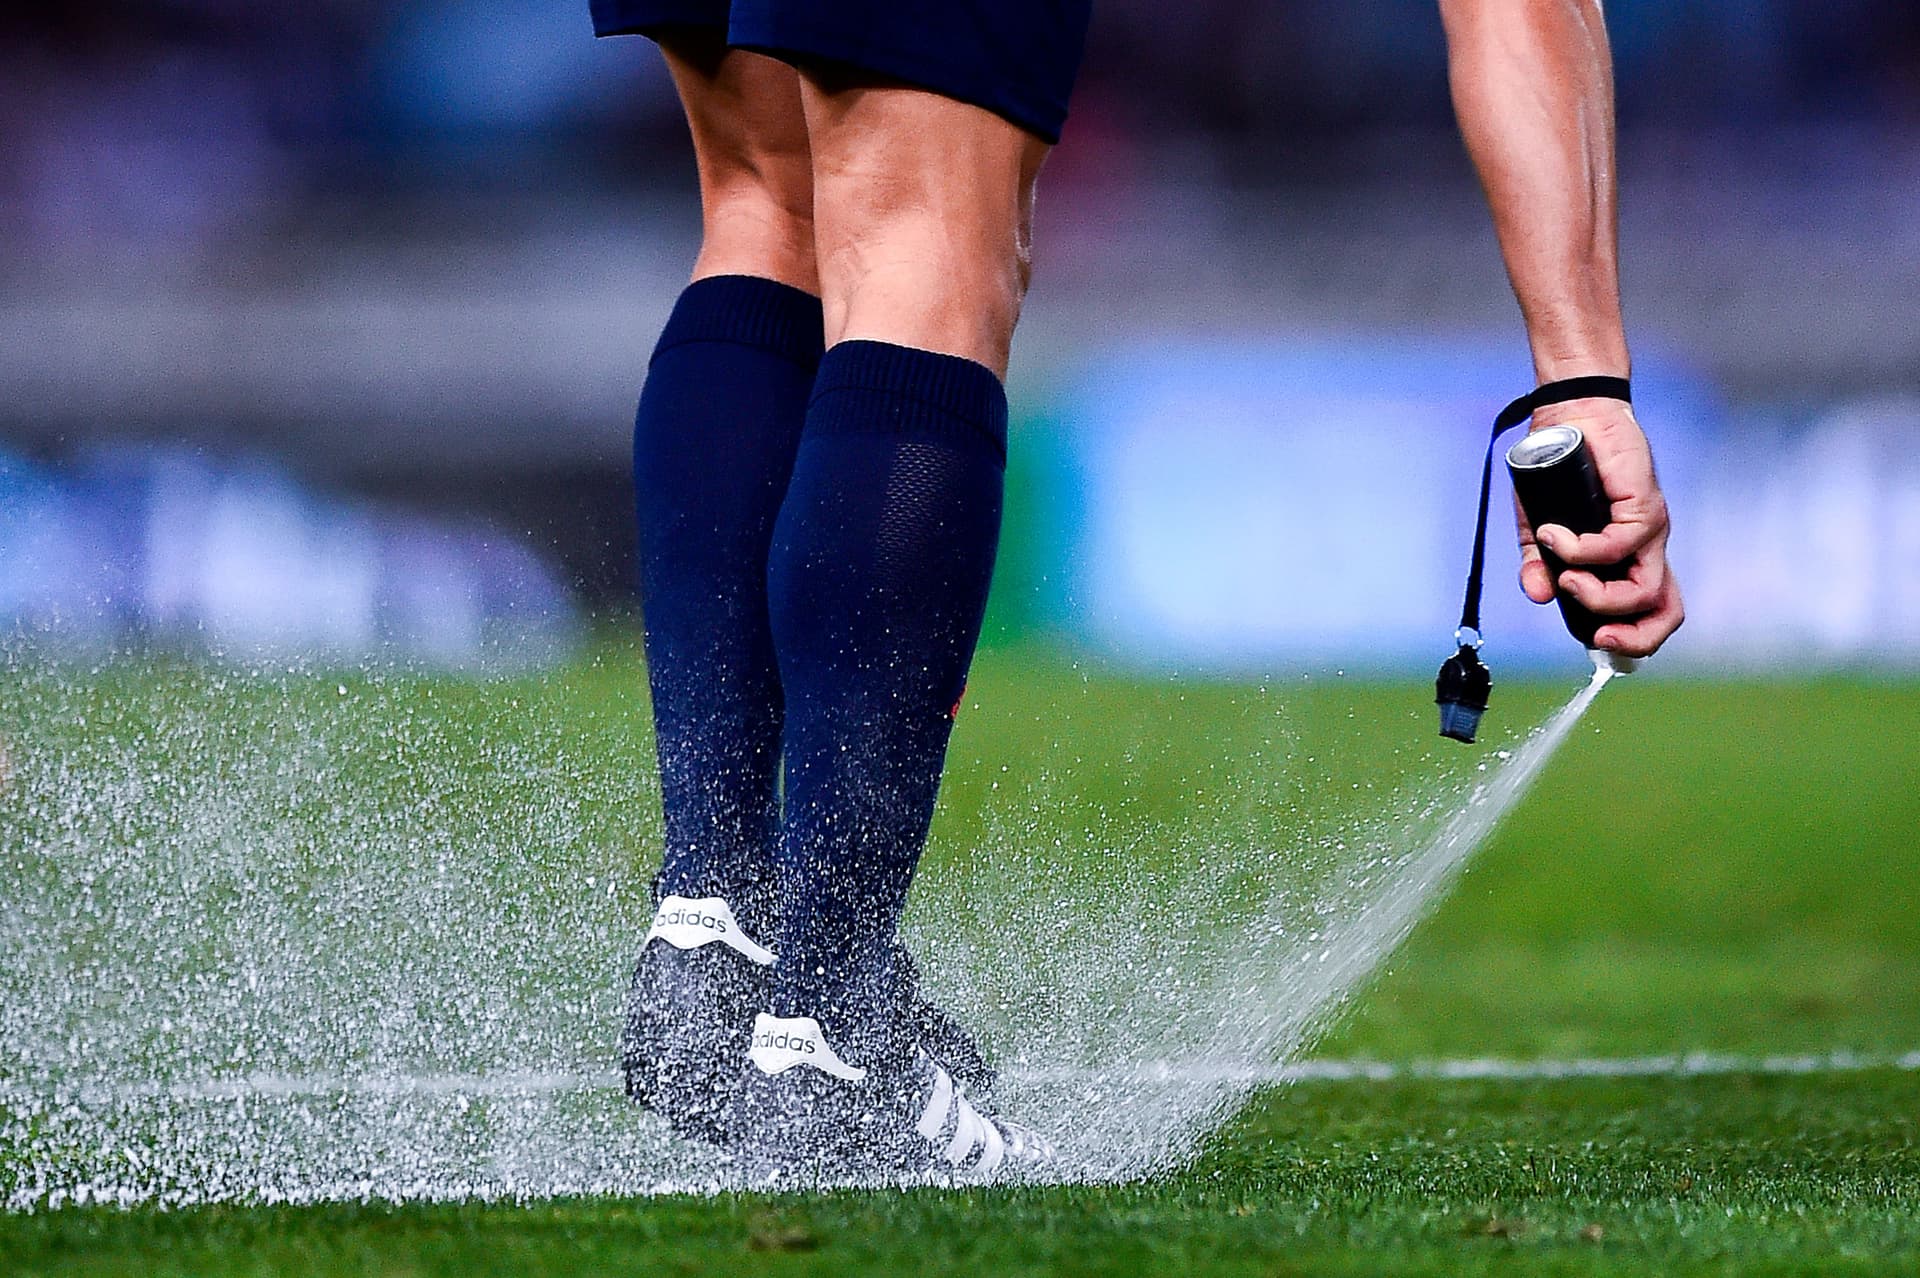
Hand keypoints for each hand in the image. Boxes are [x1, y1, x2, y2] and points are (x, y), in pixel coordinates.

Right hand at [1513, 397, 1683, 657]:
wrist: (1569, 417)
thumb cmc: (1558, 471)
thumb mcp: (1539, 529)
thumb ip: (1538, 565)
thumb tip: (1538, 595)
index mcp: (1630, 558)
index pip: (1652, 610)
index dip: (1633, 638)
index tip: (1594, 638)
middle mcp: (1647, 548)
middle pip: (1667, 611)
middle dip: (1636, 638)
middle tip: (1597, 634)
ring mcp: (1651, 529)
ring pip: (1645, 590)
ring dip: (1598, 595)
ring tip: (1566, 576)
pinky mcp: (1645, 506)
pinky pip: (1618, 546)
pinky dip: (1580, 551)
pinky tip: (1553, 536)